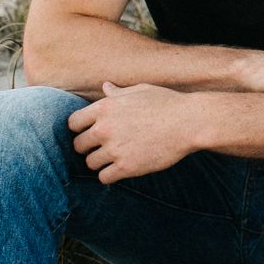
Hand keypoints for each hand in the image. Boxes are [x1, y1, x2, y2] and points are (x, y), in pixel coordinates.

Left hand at [68, 82, 197, 182]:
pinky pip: (104, 177)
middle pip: (78, 145)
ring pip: (90, 163)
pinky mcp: (126, 167)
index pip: (72, 123)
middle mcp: (104, 128)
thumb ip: (118, 93)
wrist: (190, 122)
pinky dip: (110, 175)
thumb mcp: (140, 91)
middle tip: (102, 148)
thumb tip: (105, 87)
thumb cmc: (167, 103)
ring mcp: (114, 149)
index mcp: (104, 107)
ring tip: (114, 159)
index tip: (91, 132)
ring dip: (100, 162)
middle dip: (88, 147)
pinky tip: (121, 169)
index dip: (80, 129)